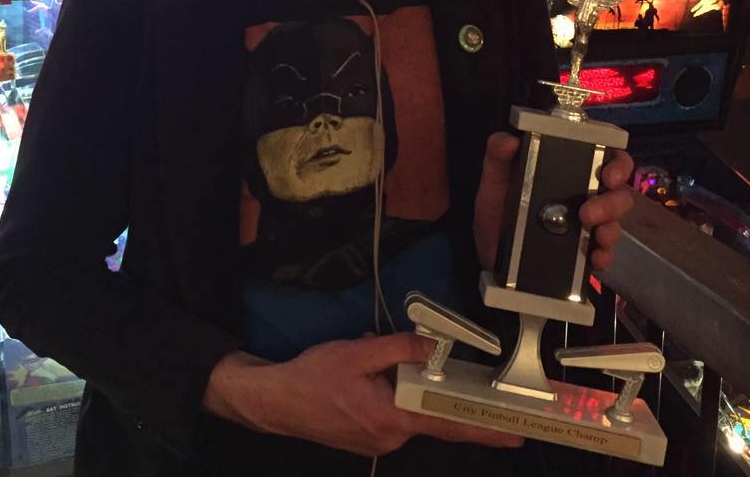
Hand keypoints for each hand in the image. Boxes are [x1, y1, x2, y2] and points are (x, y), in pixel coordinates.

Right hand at [206, 336, 522, 455]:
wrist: (276, 401)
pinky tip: (357, 376)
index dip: (482, 429)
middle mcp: (391, 438)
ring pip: (404, 409)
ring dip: (395, 384)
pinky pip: (388, 412)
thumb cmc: (314, 377)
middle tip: (405, 367)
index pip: (448, 424)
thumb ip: (398, 348)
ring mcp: (377, 441)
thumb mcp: (357, 352)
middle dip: (420, 384)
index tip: (512, 435)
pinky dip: (382, 391)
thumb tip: (433, 347)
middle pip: (424, 411)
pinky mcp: (366, 437)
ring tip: (359, 365)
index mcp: (393, 419)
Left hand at [473, 132, 633, 271]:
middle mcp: (583, 192)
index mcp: (567, 167)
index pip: (605, 152)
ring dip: (611, 228)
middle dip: (612, 201)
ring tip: (596, 236)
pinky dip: (605, 256)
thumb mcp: (493, 179)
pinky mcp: (583, 251)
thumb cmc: (495, 209)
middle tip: (588, 213)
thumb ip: (497, 154)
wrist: (486, 252)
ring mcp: (587, 223)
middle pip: (617, 191)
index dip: (616, 160)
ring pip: (615, 221)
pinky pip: (605, 253)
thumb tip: (510, 140)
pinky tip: (595, 258)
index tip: (609, 174)